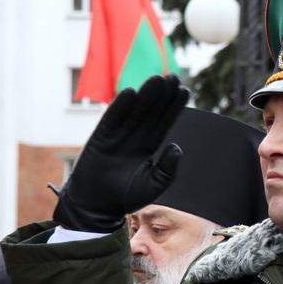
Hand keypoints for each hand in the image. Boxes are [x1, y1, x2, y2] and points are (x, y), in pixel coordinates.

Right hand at [53, 75, 188, 232]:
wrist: (97, 206)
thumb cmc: (126, 197)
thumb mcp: (153, 184)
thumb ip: (167, 169)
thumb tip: (177, 148)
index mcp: (149, 146)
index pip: (164, 122)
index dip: (173, 106)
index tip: (184, 90)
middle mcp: (134, 137)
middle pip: (151, 111)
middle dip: (162, 95)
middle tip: (173, 76)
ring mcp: (117, 136)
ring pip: (134, 111)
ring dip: (146, 95)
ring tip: (158, 79)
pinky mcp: (100, 138)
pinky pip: (111, 119)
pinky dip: (120, 107)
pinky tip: (130, 92)